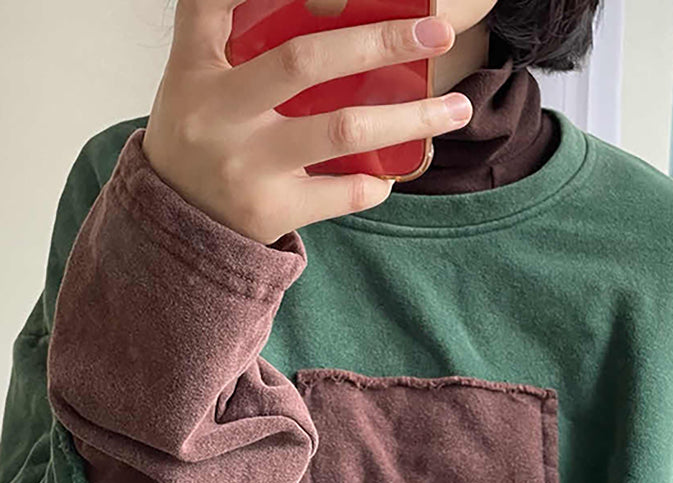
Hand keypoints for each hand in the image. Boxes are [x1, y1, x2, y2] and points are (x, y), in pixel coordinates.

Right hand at [141, 1, 473, 244]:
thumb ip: (229, 31)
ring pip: (341, 129)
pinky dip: (375, 181)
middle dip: (379, 41)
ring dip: (409, 118)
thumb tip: (324, 9)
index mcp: (198, 68)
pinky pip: (342, 192)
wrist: (174, 227)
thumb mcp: (196, 76)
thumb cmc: (200, 136)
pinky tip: (392, 173)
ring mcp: (247, 165)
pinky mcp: (270, 210)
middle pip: (305, 62)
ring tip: (455, 110)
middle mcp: (219, 113)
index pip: (219, 2)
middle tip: (438, 33)